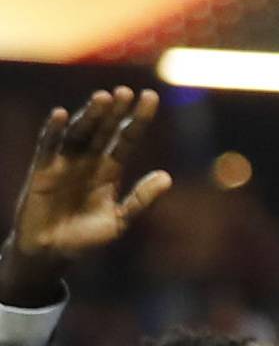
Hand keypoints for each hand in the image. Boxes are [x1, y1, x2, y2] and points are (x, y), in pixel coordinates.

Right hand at [0, 87, 170, 304]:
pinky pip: (48, 144)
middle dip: (115, 112)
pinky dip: (54, 130)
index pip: (127, 139)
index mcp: (110, 169)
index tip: (151, 97)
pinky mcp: (43, 168)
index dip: (138, 120)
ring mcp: (66, 161)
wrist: (53, 253)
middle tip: (126, 92)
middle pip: (104, 130)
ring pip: (80, 132)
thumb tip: (167, 177)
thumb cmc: (87, 238)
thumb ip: (141, 199)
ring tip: (103, 98)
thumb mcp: (119, 220)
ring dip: (91, 115)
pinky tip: (62, 115)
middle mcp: (89, 159)